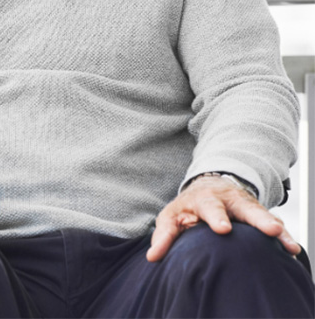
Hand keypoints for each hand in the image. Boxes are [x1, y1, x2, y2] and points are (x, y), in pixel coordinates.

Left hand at [147, 175, 300, 261]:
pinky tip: (291, 248)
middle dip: (258, 219)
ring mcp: (247, 207)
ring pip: (264, 216)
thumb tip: (152, 258)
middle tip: (270, 230)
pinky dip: (283, 236)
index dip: (217, 218)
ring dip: (276, 229)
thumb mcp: (171, 216)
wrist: (210, 187)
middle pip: (245, 208)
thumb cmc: (188, 207)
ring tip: (288, 244)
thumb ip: (164, 236)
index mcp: (205, 199)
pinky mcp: (260, 216)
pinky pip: (274, 225)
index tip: (223, 229)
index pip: (210, 208)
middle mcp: (230, 201)